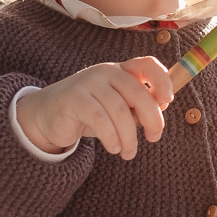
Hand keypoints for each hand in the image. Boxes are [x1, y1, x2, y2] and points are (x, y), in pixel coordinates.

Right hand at [16, 57, 172, 159]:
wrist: (48, 116)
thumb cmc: (91, 113)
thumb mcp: (118, 108)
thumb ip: (137, 106)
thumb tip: (160, 109)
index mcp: (121, 70)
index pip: (147, 64)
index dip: (162, 80)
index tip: (168, 101)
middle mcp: (107, 71)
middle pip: (138, 92)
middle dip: (152, 118)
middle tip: (154, 138)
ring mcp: (89, 82)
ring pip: (120, 109)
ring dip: (129, 136)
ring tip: (128, 153)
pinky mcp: (74, 98)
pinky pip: (99, 118)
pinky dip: (111, 136)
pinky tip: (114, 148)